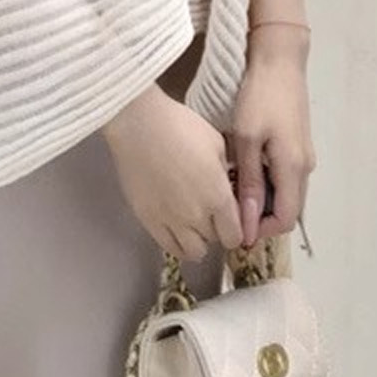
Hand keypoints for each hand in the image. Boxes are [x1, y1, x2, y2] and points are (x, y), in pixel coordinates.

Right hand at [102, 84, 243, 260]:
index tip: (233, 217)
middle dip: (218, 229)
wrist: (140, 125)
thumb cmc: (180, 126)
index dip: (237, 228)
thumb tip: (234, 182)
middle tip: (213, 210)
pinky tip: (177, 224)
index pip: (235, 236)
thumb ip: (230, 170)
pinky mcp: (148, 220)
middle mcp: (196, 215)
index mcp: (218, 196)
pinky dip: (177, 241)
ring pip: (194, 252)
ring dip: (198, 239)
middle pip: (216, 241)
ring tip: (195, 220)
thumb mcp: (217, 142)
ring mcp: (170, 221)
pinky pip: (169, 247)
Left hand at [229, 28, 315, 245]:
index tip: (234, 224)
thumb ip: (249, 182)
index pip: (286, 220)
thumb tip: (248, 223)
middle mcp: (305, 167)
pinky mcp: (298, 145)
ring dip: (262, 199)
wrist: (279, 60)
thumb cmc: (259, 97)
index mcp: (294, 169)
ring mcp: (304, 155)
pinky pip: (286, 177)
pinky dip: (267, 183)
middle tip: (229, 206)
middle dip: (260, 216)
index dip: (261, 230)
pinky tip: (244, 170)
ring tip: (232, 187)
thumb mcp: (247, 139)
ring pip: (287, 193)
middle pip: (288, 209)